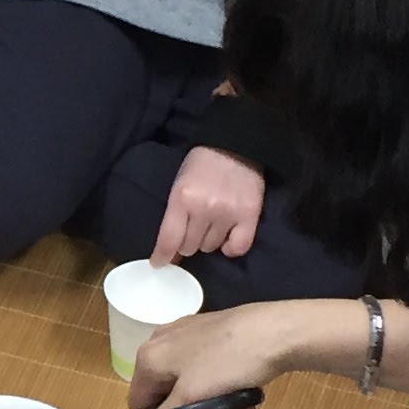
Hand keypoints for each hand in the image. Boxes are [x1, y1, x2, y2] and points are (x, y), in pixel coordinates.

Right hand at [123, 305, 300, 408]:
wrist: (279, 330)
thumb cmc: (229, 363)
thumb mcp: (192, 403)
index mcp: (148, 357)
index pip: (140, 407)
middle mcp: (163, 343)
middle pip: (168, 398)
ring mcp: (190, 336)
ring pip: (192, 388)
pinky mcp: (214, 335)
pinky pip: (209, 372)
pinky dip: (224, 391)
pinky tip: (246, 399)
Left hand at [153, 147, 264, 266]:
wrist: (235, 144)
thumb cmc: (202, 164)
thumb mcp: (180, 184)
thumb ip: (175, 215)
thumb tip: (169, 251)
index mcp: (182, 198)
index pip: (169, 239)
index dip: (162, 256)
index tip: (159, 264)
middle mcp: (204, 208)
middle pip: (189, 247)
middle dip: (187, 242)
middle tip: (193, 227)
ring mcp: (228, 213)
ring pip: (211, 248)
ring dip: (208, 241)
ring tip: (212, 224)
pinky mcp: (249, 215)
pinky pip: (238, 248)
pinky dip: (230, 248)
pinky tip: (227, 238)